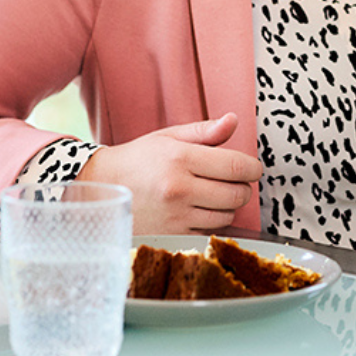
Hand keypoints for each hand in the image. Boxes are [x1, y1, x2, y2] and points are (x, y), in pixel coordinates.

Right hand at [76, 113, 260, 233]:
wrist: (102, 187)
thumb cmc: (138, 159)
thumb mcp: (169, 137)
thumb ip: (204, 132)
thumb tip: (233, 121)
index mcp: (180, 159)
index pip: (235, 167)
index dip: (252, 169)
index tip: (253, 168)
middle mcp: (179, 189)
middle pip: (237, 195)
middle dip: (243, 187)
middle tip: (234, 180)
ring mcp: (175, 215)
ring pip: (227, 215)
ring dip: (229, 205)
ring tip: (214, 193)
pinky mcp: (172, 234)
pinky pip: (209, 230)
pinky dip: (212, 221)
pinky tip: (200, 209)